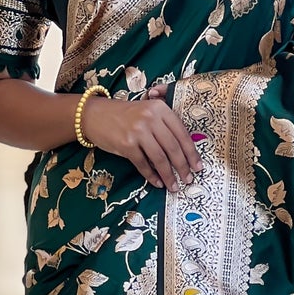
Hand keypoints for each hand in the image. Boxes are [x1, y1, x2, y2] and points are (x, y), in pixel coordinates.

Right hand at [80, 82, 200, 191]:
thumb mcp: (147, 112)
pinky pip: (143, 164)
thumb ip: (164, 126)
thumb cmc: (125, 116)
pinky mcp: (126, 144)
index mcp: (160, 108)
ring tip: (174, 186)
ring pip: (160, 158)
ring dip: (168, 175)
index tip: (198, 166)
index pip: (182, 133)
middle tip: (188, 180)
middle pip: (173, 147)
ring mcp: (138, 131)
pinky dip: (151, 175)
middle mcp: (150, 118)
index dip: (192, 152)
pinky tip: (157, 183)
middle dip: (183, 166)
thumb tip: (184, 153)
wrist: (95, 115)